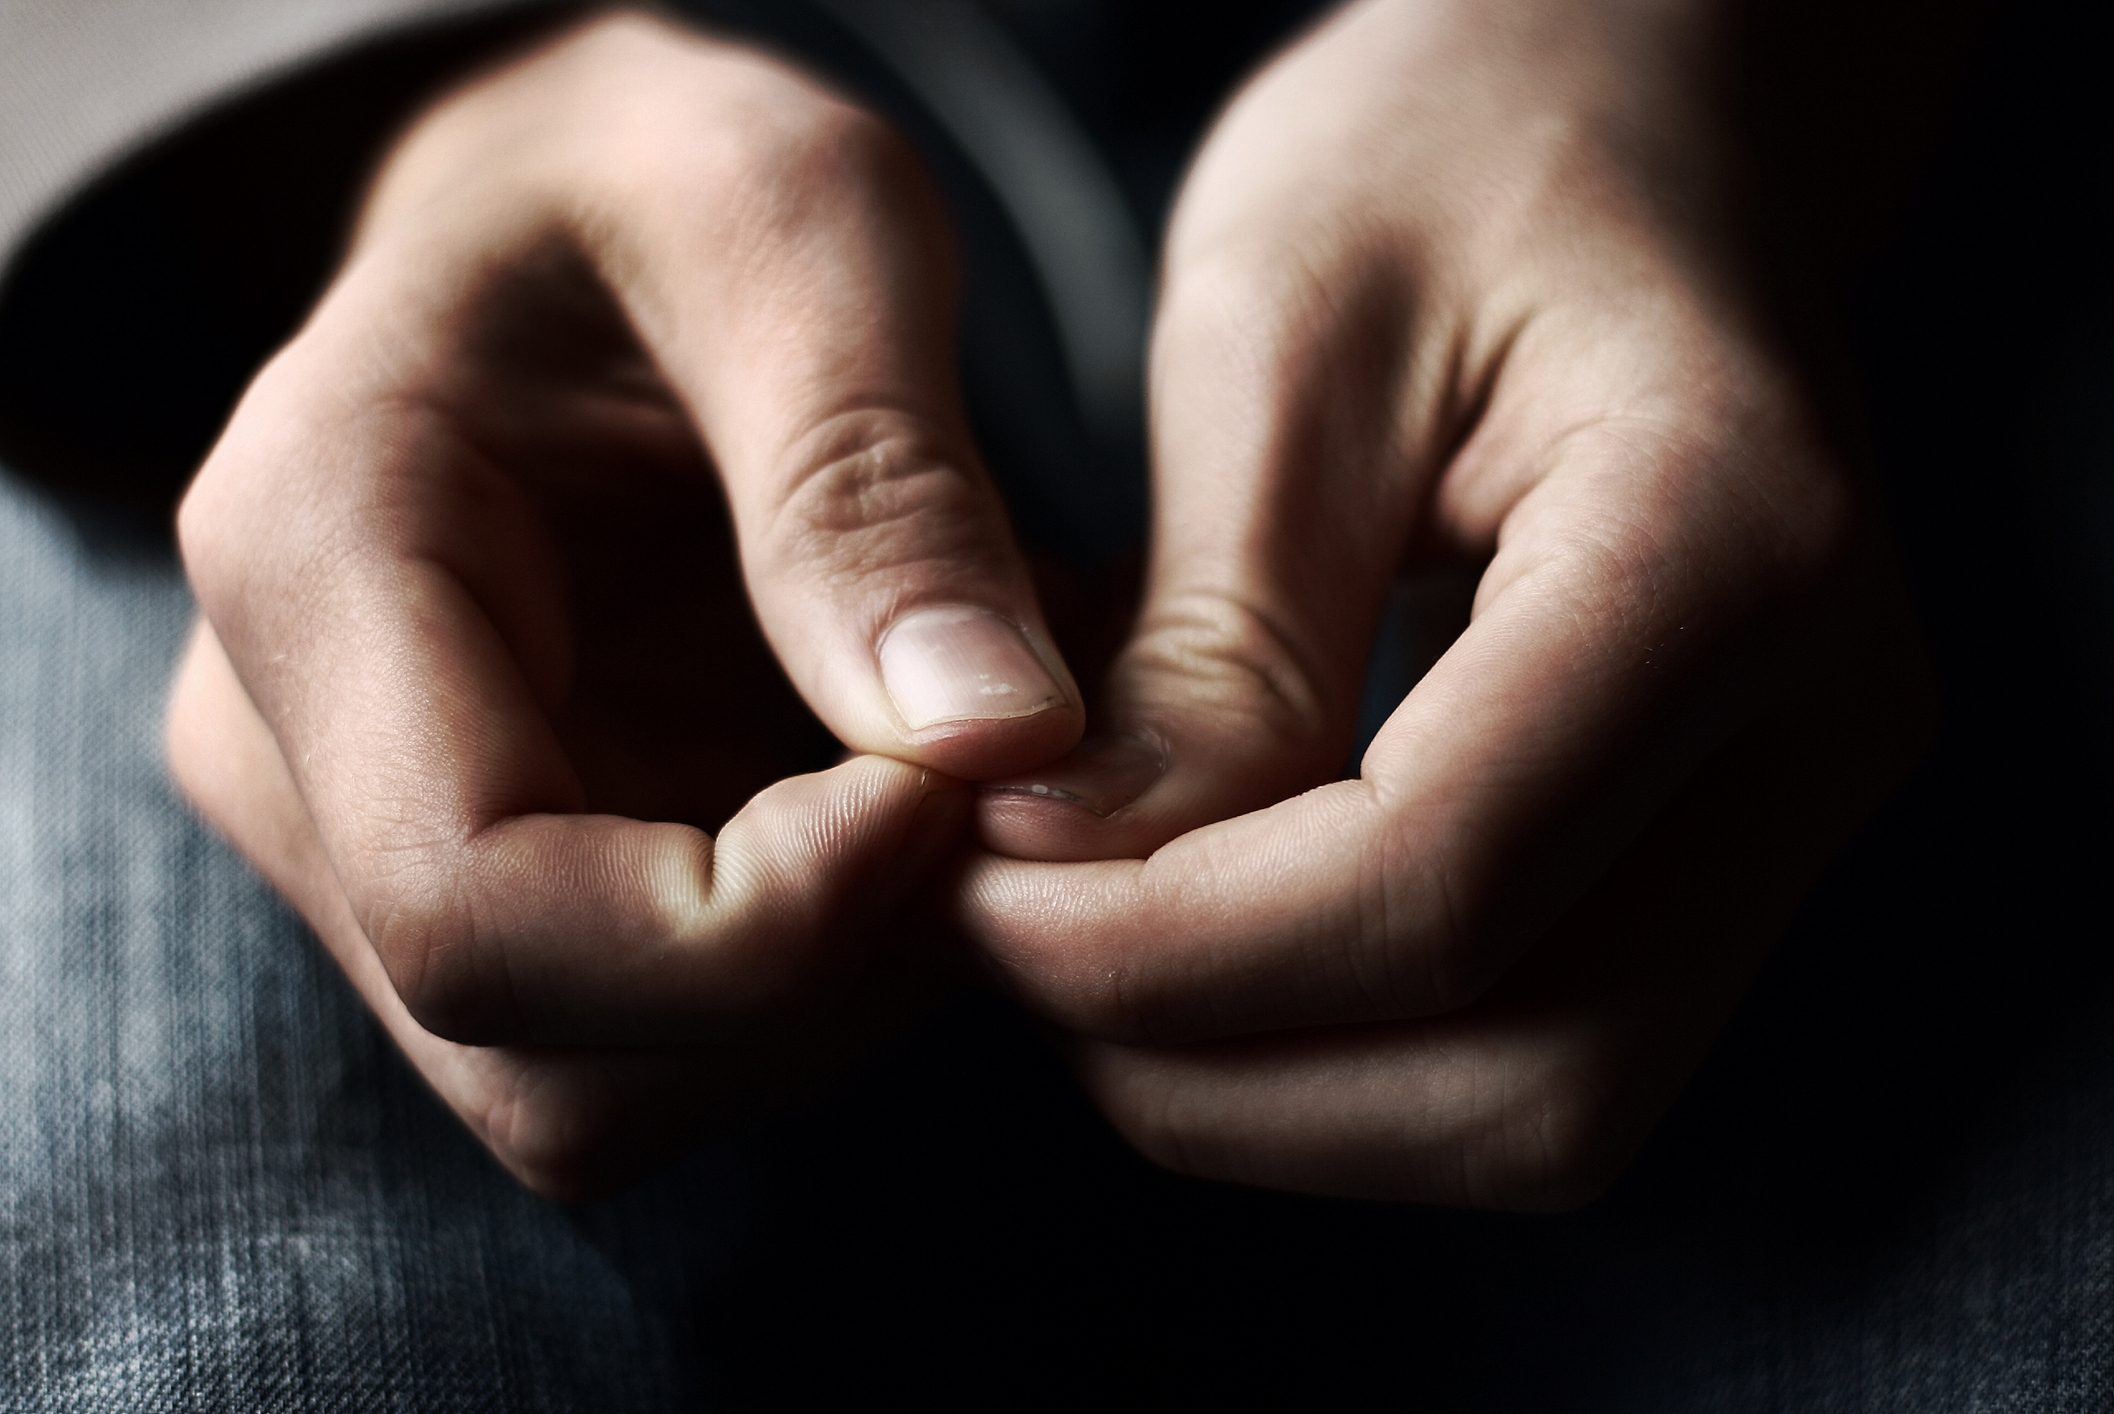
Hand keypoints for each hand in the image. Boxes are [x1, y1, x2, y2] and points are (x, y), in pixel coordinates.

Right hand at [167, 11, 1080, 1194]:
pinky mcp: (511, 873)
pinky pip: (683, 1032)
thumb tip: (998, 748)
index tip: (956, 789)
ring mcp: (391, 836)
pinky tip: (908, 792)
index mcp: (315, 566)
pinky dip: (839, 960)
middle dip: (822, 976)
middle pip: (558, 1059)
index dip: (759, 928)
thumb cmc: (660, 173)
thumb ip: (871, 480)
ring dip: (845, 982)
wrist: (577, 210)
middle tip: (981, 779)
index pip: (482, 914)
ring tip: (952, 766)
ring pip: (627, 1085)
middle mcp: (305, 752)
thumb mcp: (791, 224)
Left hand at [962, 0, 1932, 1206]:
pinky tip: (1199, 930)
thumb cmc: (1460, 150)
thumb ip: (1205, 641)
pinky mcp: (1717, 836)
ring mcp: (1786, 802)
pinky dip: (1340, 1046)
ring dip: (1277, 1085)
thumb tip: (1072, 884)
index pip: (1435, 886)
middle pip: (1527, 1080)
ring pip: (1541, 1110)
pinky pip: (1536, 1046)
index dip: (1168, 952)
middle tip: (1018, 944)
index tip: (975, 896)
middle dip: (1222, 1065)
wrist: (1632, 109)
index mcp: (1727, 553)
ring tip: (1093, 940)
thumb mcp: (1282, 335)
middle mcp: (1816, 724)